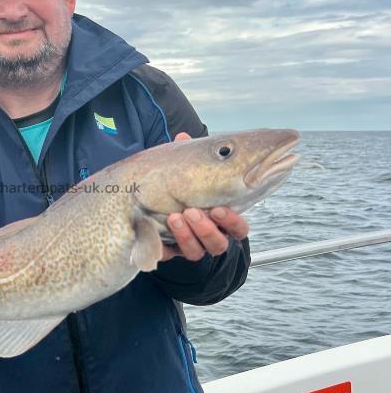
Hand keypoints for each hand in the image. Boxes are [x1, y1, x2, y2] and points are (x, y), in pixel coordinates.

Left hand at [160, 133, 249, 261]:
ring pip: (197, 252)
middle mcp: (209, 237)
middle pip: (218, 244)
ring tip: (174, 216)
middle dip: (206, 229)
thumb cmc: (180, 192)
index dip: (232, 222)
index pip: (238, 228)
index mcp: (221, 220)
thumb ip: (190, 160)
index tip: (219, 208)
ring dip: (187, 235)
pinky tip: (155, 231)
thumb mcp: (187, 176)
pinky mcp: (170, 253)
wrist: (153, 214)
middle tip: (192, 211)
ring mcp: (190, 247)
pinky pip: (170, 256)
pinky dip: (164, 246)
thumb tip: (183, 137)